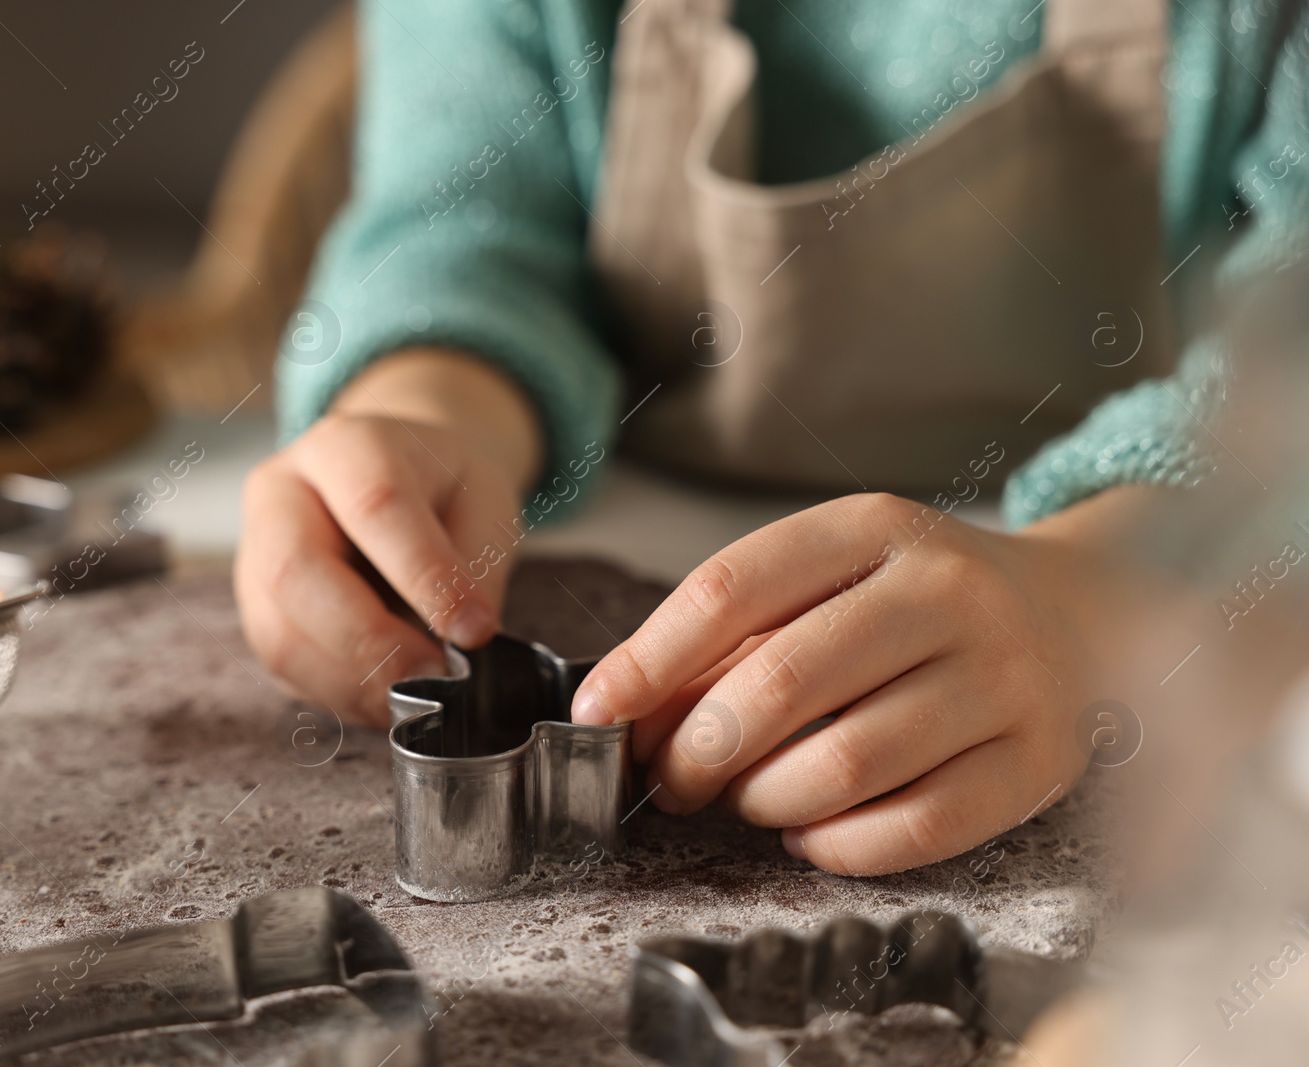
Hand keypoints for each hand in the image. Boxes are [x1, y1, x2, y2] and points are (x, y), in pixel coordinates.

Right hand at [236, 349, 541, 724]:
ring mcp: (255, 553)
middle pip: (295, 570)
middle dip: (370, 641)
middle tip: (436, 677)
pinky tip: (390, 695)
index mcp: (345, 445)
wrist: (402, 485)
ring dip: (354, 680)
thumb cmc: (443, 491)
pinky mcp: (257, 611)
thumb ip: (473, 569)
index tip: (474, 631)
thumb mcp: (483, 504)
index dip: (424, 576)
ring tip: (420, 693)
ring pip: (278, 632)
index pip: (375, 505)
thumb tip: (461, 644)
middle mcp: (282, 493)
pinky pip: (285, 667)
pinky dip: (343, 694)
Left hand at [569, 490, 1186, 875]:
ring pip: (846, 764)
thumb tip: (628, 712)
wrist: (1083, 615)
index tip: (598, 713)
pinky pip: (916, 827)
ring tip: (750, 799)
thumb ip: (733, 635)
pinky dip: (838, 846)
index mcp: (873, 528)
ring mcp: (1002, 677)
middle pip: (783, 681)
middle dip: (701, 749)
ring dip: (766, 800)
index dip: (649, 660)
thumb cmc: (917, 604)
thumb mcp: (830, 580)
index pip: (731, 588)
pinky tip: (813, 833)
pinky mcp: (1038, 762)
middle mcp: (946, 592)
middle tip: (675, 780)